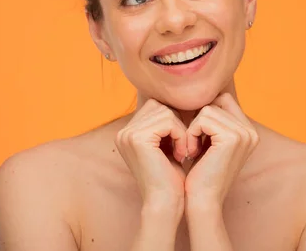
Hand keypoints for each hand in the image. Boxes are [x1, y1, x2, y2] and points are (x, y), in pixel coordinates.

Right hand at [115, 99, 188, 215]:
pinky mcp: (138, 138)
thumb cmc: (170, 178)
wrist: (166, 203)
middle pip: (158, 106)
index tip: (180, 142)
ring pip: (165, 112)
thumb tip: (176, 100)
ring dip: (180, 130)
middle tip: (182, 147)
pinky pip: (168, 122)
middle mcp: (123, 132)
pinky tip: (180, 154)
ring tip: (182, 151)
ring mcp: (128, 134)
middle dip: (176, 123)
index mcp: (127, 133)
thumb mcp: (165, 145)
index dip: (172, 120)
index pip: (154, 107)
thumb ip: (164, 124)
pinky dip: (180, 135)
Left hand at [184, 93, 259, 207]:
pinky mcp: (232, 138)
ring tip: (193, 149)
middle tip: (194, 143)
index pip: (223, 99)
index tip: (196, 135)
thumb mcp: (210, 141)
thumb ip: (213, 120)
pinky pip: (203, 118)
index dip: (204, 112)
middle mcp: (251, 131)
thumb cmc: (200, 172)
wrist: (202, 200)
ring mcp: (244, 133)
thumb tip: (200, 94)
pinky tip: (192, 151)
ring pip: (207, 109)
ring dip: (193, 128)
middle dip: (199, 118)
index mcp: (249, 131)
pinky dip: (191, 133)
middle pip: (216, 101)